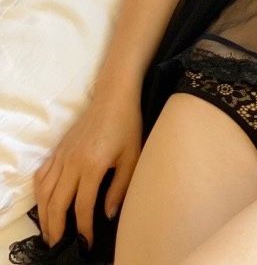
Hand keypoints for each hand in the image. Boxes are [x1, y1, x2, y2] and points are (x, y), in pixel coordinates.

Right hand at [33, 83, 142, 249]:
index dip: (83, 228)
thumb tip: (107, 215)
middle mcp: (72, 162)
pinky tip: (44, 203)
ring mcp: (62, 155)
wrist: (113, 96)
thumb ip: (120, 187)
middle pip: (57, 203)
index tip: (85, 242)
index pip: (82, 206)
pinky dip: (39, 194)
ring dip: (44, 215)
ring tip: (49, 231)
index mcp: (92, 165)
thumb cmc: (127, 125)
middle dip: (56, 228)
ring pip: (44, 192)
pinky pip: (41, 176)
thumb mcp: (132, 156)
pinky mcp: (58, 149)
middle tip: (59, 245)